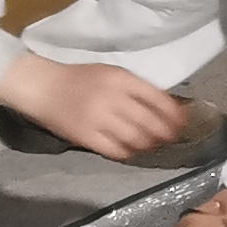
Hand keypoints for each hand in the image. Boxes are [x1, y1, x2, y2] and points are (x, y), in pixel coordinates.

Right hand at [0, 54, 187, 160]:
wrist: (43, 88)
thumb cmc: (79, 79)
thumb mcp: (111, 73)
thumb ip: (135, 88)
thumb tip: (165, 106)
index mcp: (121, 79)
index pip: (157, 98)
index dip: (174, 113)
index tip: (184, 121)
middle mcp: (113, 98)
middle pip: (150, 121)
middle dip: (166, 132)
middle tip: (173, 138)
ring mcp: (99, 119)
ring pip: (135, 138)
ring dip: (149, 144)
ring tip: (154, 146)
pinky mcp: (86, 137)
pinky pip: (115, 150)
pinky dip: (128, 153)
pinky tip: (133, 152)